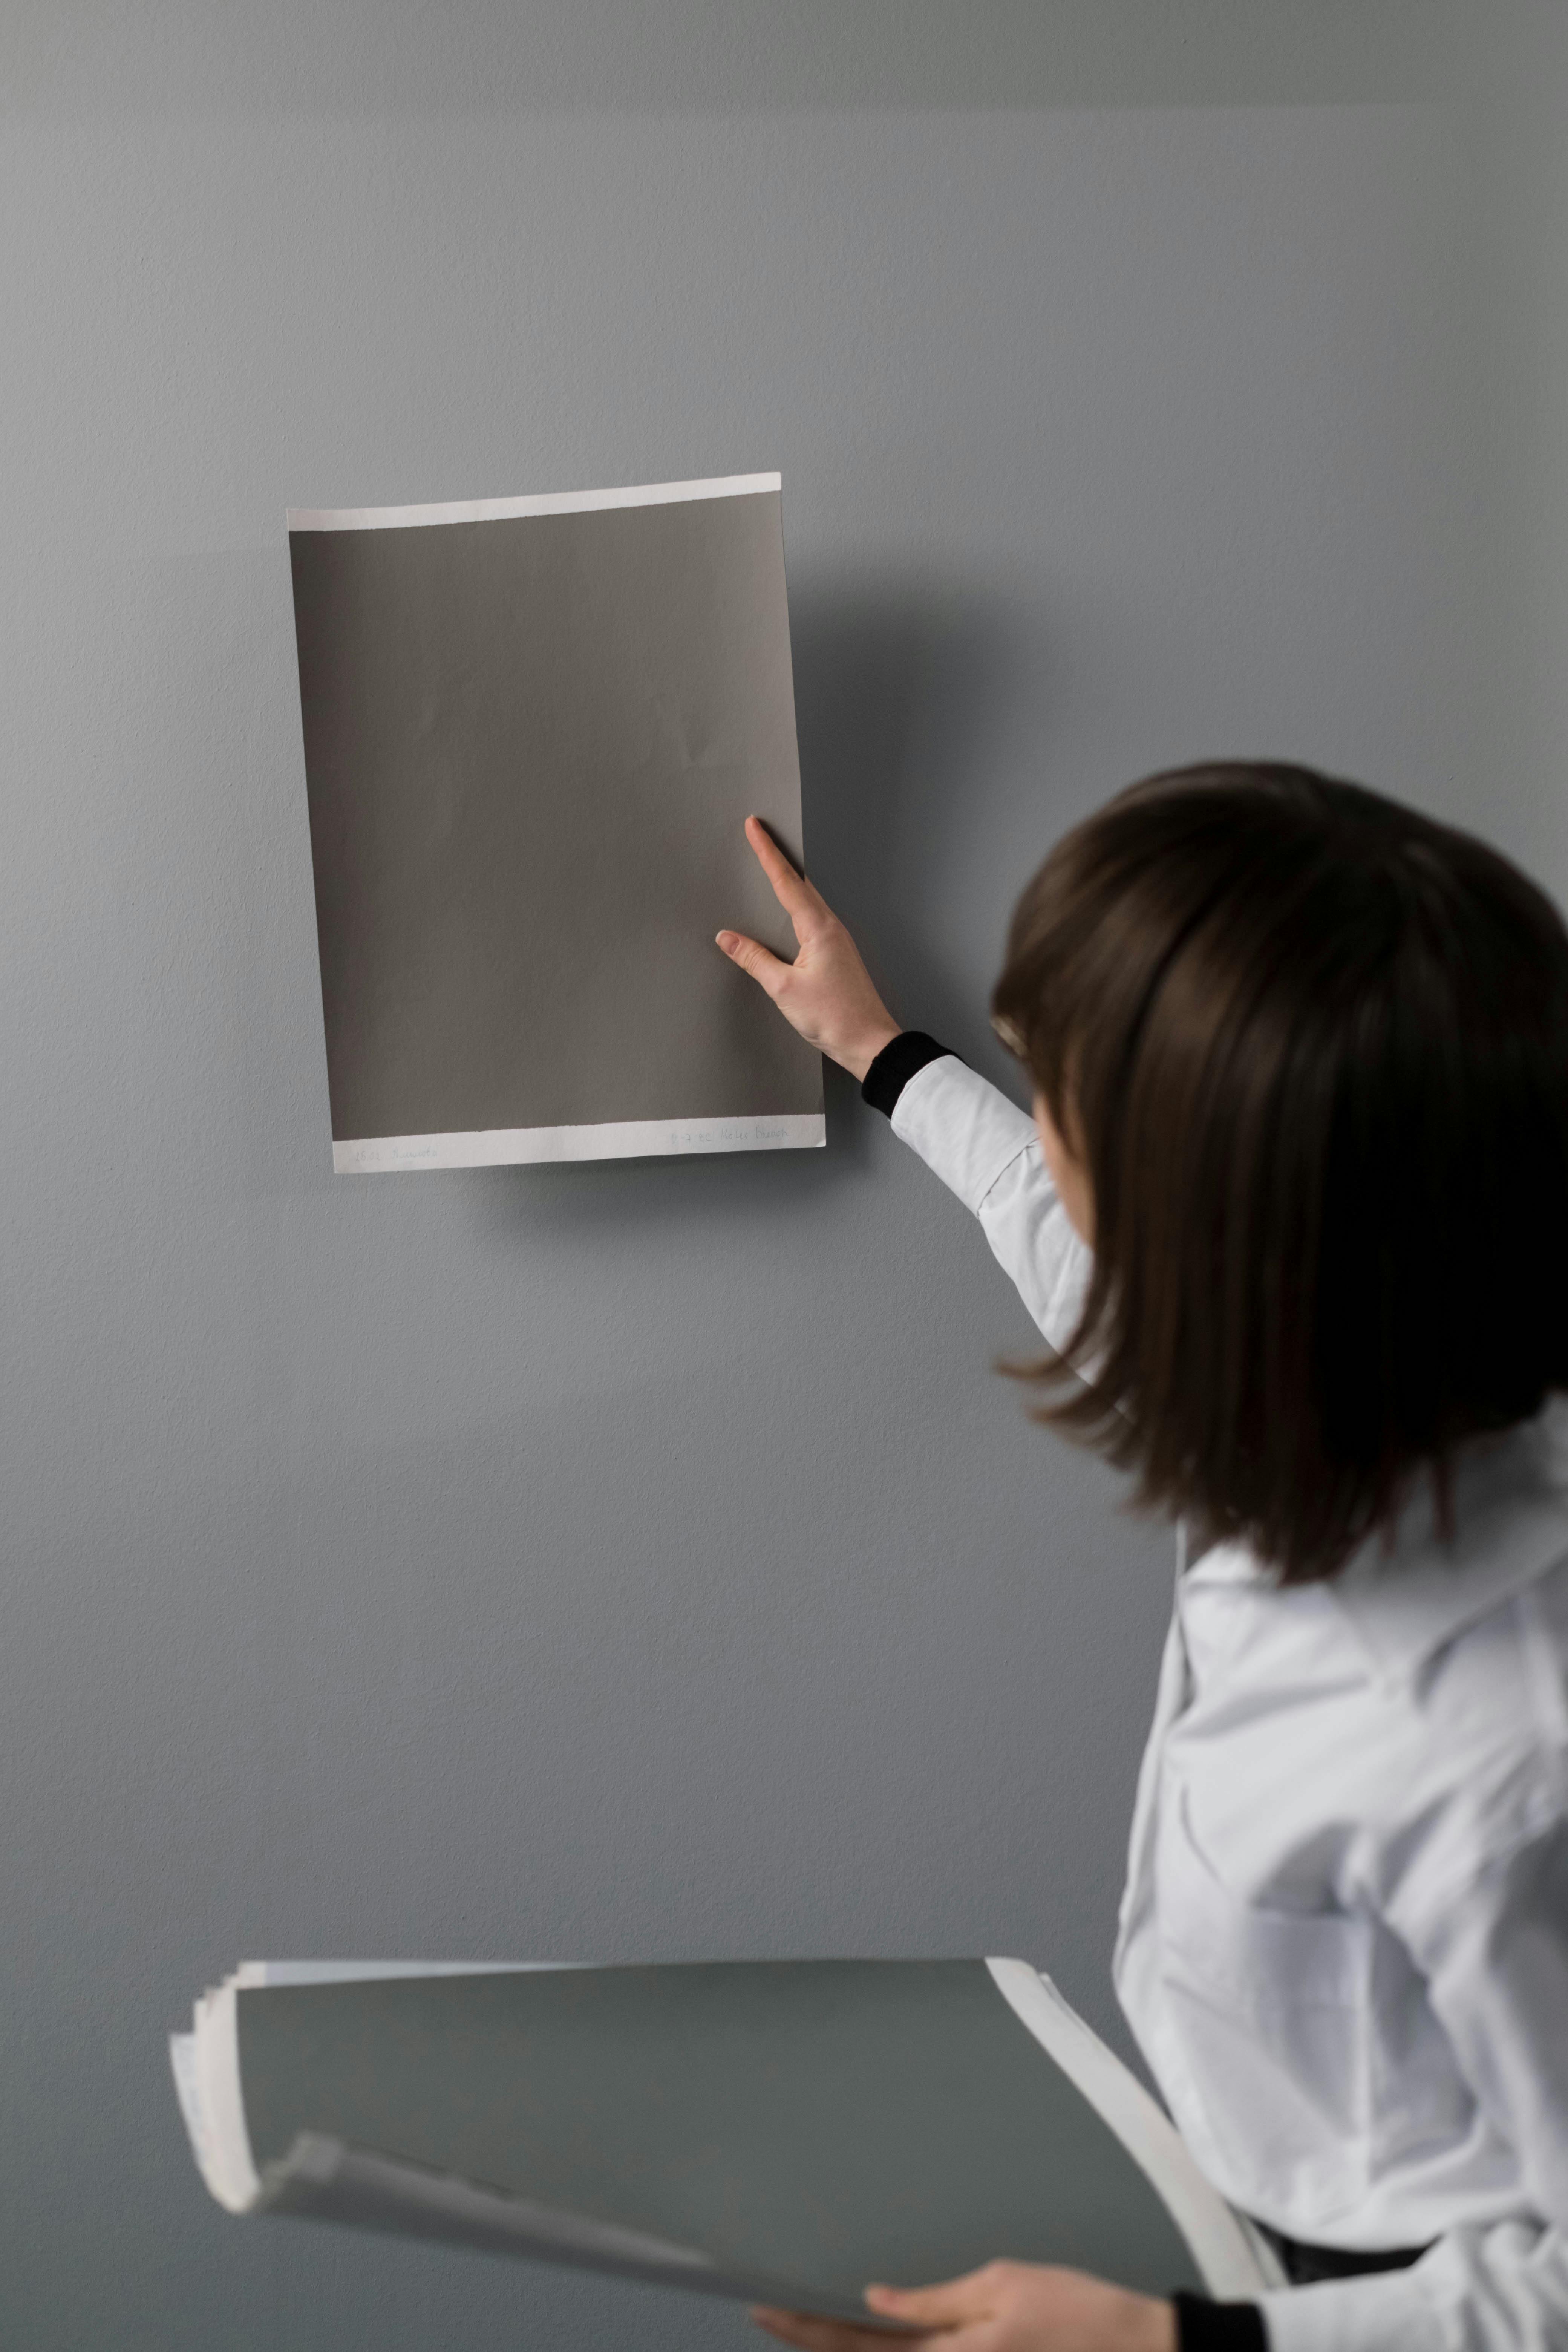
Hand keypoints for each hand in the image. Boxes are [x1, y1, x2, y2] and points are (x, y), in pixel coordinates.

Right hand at [716, 817, 900, 1080]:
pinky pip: (811, 920)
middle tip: (760, 834)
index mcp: (819, 928)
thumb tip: (727, 938)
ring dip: (788, 881)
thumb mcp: (783, 988)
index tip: (755, 826)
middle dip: (778, 858)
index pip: (787, 881)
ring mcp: (836, 941)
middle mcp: (831, 928)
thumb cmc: (834, 1018)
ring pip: (807, 901)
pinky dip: (795, 907)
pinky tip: (786, 913)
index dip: (768, 853)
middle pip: (801, 883)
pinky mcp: (837, 955)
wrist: (870, 1043)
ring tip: (769, 865)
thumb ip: (753, 959)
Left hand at [752, 2260, 1175, 2351]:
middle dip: (813, 2340)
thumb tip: (875, 2298)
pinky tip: (870, 2328)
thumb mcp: (1003, 2285)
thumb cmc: (1075, 2312)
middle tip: (768, 2311)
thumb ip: (935, 2301)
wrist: (1134, 2350)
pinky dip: (884, 2349)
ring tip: (806, 2317)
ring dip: (845, 2347)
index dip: (806, 2330)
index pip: (857, 2346)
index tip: (764, 2308)